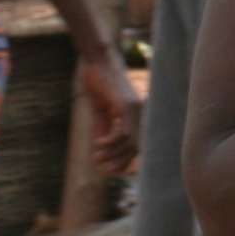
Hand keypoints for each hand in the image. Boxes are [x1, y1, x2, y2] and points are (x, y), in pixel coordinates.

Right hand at [83, 59, 145, 176]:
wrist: (98, 62)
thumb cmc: (99, 83)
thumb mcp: (101, 110)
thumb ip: (104, 127)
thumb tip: (102, 147)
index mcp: (134, 115)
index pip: (134, 145)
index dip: (124, 160)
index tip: (109, 172)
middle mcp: (138, 114)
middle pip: (134, 147)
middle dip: (119, 163)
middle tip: (103, 173)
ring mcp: (134, 110)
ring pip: (129, 142)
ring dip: (112, 155)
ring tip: (96, 160)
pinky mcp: (125, 106)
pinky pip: (122, 131)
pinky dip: (110, 142)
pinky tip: (98, 145)